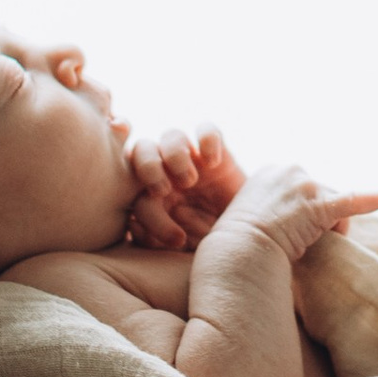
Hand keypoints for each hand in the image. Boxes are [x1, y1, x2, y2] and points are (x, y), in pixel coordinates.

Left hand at [125, 124, 246, 250]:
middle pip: (142, 150)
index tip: (171, 237)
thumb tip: (132, 225)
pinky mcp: (219, 152)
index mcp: (150, 194)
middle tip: (163, 191)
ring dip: (174, 156)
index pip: (132, 190)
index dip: (145, 212)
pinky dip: (208, 139)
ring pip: (171, 136)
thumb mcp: (182, 247)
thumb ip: (155, 238)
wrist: (245, 238)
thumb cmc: (208, 245)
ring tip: (190, 180)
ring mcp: (193, 160)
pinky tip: (213, 163)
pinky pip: (207, 129)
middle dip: (148, 168)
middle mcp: (168, 172)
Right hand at [214, 157, 377, 265]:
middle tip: (295, 244)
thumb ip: (267, 208)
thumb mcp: (248, 215)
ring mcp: (307, 185)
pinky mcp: (321, 204)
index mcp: (273, 170)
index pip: (305, 190)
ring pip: (336, 208)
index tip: (286, 233)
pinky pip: (358, 200)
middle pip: (323, 196)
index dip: (302, 216)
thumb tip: (277, 222)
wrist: (236, 255)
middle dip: (318, 222)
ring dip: (329, 229)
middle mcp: (291, 170)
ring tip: (300, 246)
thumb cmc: (236, 246)